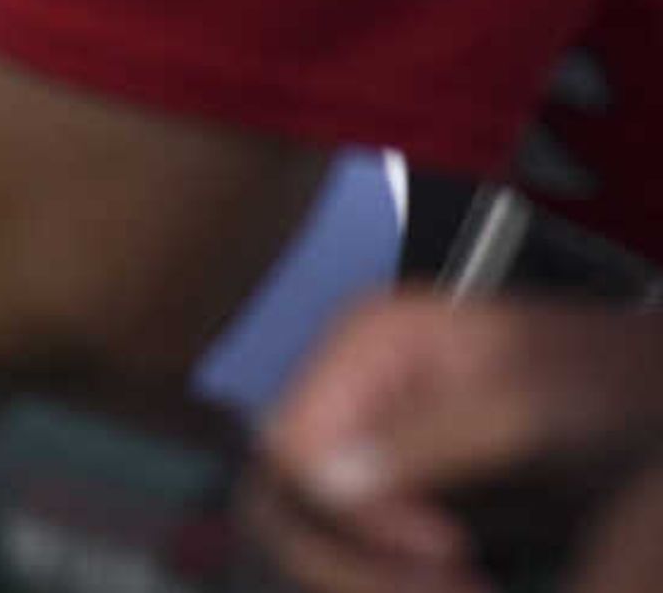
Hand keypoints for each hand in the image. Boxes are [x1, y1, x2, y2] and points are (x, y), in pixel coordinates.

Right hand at [249, 294, 662, 592]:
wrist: (656, 397)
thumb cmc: (610, 382)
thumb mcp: (529, 406)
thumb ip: (429, 438)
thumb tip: (325, 483)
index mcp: (366, 346)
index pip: (293, 447)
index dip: (352, 512)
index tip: (446, 549)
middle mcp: (349, 391)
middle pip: (287, 494)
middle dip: (357, 559)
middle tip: (458, 586)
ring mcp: (370, 441)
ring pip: (317, 532)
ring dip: (377, 577)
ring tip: (471, 588)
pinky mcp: (400, 491)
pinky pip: (360, 547)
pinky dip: (396, 577)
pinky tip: (466, 583)